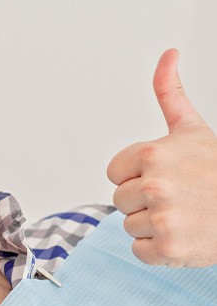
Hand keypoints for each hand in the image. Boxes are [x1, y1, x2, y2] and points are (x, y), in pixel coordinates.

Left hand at [107, 49, 216, 266]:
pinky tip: (184, 235)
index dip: (135, 176)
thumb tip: (168, 54)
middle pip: (119, 201)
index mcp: (151, 153)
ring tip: (184, 214)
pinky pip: (140, 251)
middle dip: (143, 201)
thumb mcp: (192, 128)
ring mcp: (162, 219)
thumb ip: (170, 94)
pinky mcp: (168, 249)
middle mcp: (154, 185)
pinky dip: (159, 250)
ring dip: (152, 226)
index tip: (163, 175)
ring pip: (129, 227)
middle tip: (177, 196)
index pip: (113, 173)